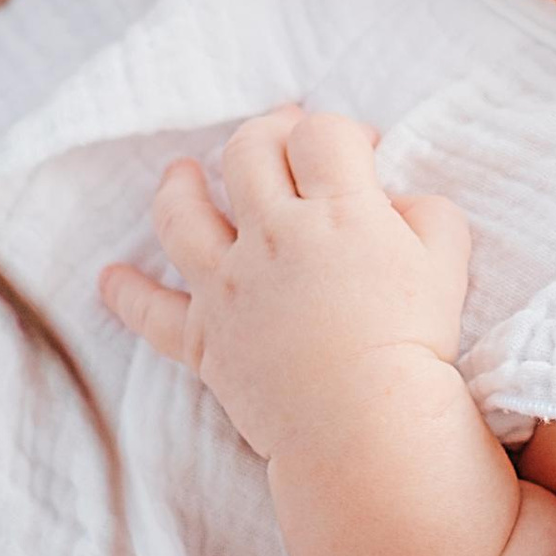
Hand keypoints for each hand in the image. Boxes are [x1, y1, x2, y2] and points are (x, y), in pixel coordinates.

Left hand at [102, 107, 471, 464]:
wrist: (365, 424)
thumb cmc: (413, 340)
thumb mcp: (446, 259)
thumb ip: (425, 211)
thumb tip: (391, 203)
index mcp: (336, 209)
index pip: (323, 134)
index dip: (344, 131)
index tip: (364, 152)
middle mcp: (271, 235)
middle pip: (248, 152)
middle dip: (269, 132)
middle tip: (285, 136)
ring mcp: (229, 285)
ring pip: (182, 215)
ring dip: (180, 186)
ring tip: (181, 174)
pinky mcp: (206, 338)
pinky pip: (152, 313)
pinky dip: (126, 295)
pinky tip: (109, 279)